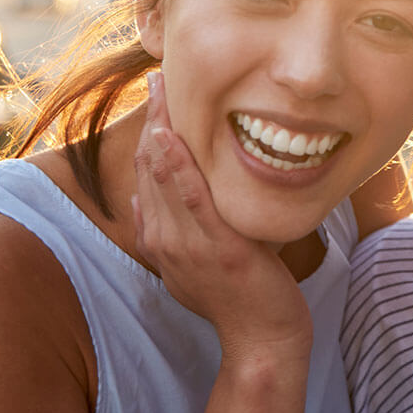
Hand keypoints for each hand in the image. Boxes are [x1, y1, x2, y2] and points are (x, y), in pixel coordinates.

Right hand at [132, 71, 311, 358]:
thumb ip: (176, 229)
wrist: (262, 339)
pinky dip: (177, 166)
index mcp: (161, 239)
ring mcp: (186, 245)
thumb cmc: (241, 298)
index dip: (152, 131)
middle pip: (152, 167)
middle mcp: (165, 239)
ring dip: (162, 127)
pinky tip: (170, 136)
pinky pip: (191, 200)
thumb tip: (151, 198)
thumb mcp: (199, 260)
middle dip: (155, 117)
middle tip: (159, 73)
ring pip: (165, 176)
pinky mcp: (215, 249)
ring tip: (163, 87)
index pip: (150, 175)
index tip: (159, 94)